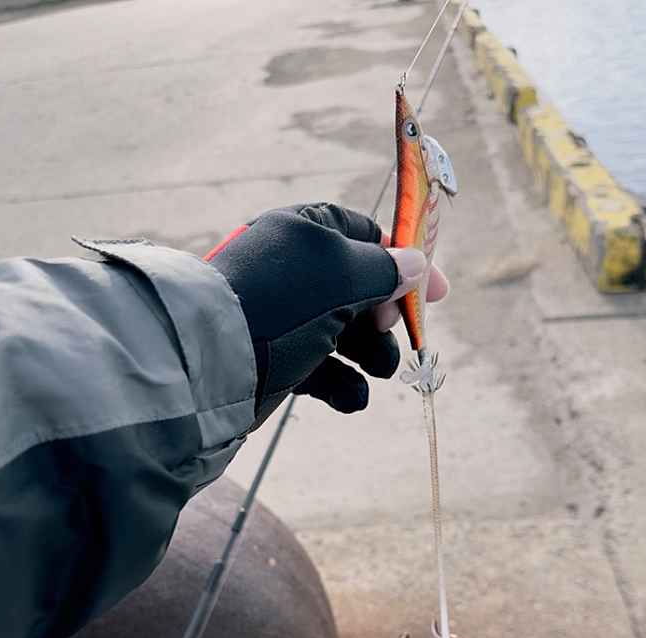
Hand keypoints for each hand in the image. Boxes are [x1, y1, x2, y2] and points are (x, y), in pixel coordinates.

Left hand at [205, 203, 447, 422]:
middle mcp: (296, 271)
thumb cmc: (278, 304)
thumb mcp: (339, 275)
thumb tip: (415, 263)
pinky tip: (352, 398)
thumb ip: (383, 269)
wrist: (209, 362)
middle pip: (362, 290)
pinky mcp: (278, 362)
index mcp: (307, 232)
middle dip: (386, 317)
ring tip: (381, 370)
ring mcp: (287, 318)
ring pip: (346, 334)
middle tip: (397, 333)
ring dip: (372, 354)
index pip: (367, 236)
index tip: (436, 295)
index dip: (405, 263)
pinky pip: (322, 370)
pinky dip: (341, 385)